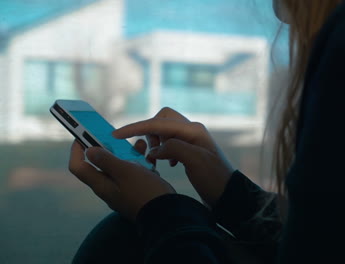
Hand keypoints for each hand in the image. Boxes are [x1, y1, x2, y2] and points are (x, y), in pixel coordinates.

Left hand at [69, 140, 175, 220]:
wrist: (166, 213)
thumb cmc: (144, 191)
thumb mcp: (125, 171)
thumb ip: (106, 160)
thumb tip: (88, 151)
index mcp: (101, 184)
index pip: (78, 166)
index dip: (76, 150)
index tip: (83, 135)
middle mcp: (108, 187)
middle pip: (99, 165)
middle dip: (107, 148)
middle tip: (116, 137)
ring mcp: (122, 190)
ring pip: (119, 167)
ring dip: (127, 154)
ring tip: (139, 144)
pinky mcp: (136, 190)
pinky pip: (134, 172)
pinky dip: (140, 162)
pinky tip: (149, 155)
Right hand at [113, 107, 234, 206]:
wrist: (228, 194)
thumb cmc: (214, 179)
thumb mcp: (195, 161)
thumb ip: (174, 148)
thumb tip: (156, 149)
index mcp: (193, 130)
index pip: (158, 123)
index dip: (136, 127)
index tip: (116, 134)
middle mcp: (192, 131)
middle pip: (161, 119)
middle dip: (149, 132)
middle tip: (149, 151)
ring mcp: (191, 140)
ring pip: (164, 131)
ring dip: (156, 142)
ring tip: (156, 160)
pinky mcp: (190, 151)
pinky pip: (170, 142)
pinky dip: (163, 150)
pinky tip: (167, 165)